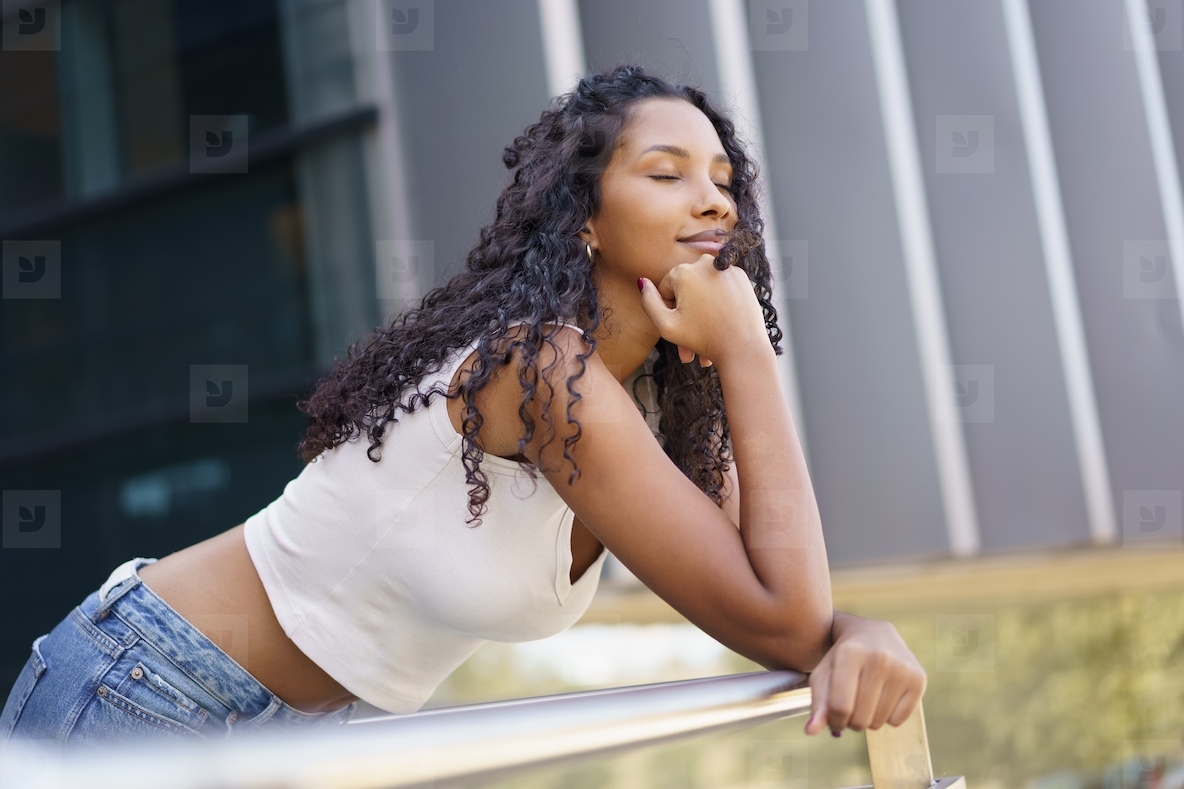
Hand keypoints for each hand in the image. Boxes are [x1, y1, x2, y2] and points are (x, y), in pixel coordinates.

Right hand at [638, 254, 766, 366]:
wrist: (743, 348)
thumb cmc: (703, 338)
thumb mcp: (665, 325)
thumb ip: (648, 302)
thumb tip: (642, 282)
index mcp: (683, 271)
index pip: (666, 289)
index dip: (669, 311)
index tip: (679, 327)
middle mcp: (705, 262)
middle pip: (687, 289)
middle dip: (686, 315)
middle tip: (690, 342)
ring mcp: (726, 268)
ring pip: (704, 290)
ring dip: (702, 313)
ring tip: (704, 341)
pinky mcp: (741, 277)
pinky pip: (720, 288)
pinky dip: (718, 304)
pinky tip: (719, 325)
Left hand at [803, 611, 926, 736]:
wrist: (873, 633)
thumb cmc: (842, 657)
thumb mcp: (824, 673)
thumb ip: (817, 702)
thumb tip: (811, 731)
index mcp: (851, 653)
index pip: (840, 706)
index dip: (834, 721)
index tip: (833, 719)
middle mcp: (880, 658)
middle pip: (860, 718)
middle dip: (850, 722)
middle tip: (850, 708)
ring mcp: (902, 668)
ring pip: (879, 722)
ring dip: (868, 720)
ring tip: (864, 700)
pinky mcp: (918, 679)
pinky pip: (898, 721)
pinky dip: (887, 717)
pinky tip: (882, 696)